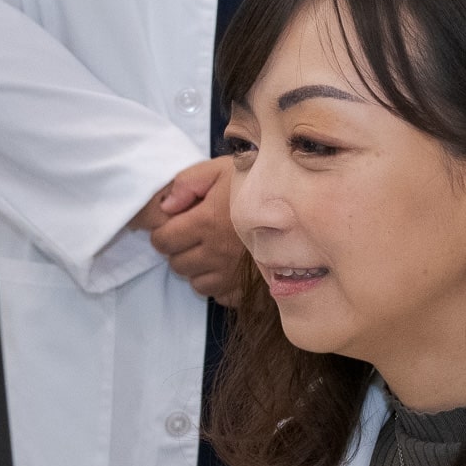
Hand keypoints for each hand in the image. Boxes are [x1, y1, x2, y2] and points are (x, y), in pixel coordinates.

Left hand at [141, 157, 250, 303]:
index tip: (175, 223)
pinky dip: (220, 284)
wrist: (302, 200)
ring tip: (212, 250)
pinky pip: (221, 295)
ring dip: (198, 270)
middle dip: (179, 250)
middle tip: (194, 235)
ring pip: (197, 284)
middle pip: (177, 264)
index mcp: (206, 222)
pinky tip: (228, 265)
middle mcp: (217, 253)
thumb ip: (188, 183)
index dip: (163, 231)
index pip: (162, 240)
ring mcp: (233, 275)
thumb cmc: (258, 184)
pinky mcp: (248, 288)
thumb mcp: (220, 169)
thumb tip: (165, 206)